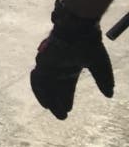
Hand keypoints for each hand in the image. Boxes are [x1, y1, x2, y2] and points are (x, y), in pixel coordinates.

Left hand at [31, 0, 114, 119]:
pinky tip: (45, 102)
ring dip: (48, 99)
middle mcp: (58, 67)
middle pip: (54, 88)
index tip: (68, 110)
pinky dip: (40, 91)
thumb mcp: (100, 66)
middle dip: (57, 102)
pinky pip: (37, 79)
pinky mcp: (43, 61)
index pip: (66, 86)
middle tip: (62, 117)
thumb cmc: (89, 45)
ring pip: (45, 85)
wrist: (79, 30)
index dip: (66, 98)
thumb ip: (104, 80)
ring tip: (53, 111)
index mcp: (70, 68)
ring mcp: (49, 64)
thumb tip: (109, 95)